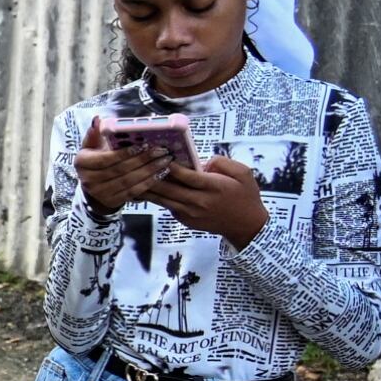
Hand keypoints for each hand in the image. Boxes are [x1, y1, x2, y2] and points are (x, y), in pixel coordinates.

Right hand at [72, 118, 172, 215]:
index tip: (144, 145)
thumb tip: (98, 119)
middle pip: (119, 169)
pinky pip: (133, 192)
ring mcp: (100, 193)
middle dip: (143, 160)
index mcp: (82, 163)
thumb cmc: (96, 160)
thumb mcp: (91, 146)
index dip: (125, 153)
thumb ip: (95, 133)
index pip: (105, 159)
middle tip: (161, 151)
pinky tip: (160, 174)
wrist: (93, 186)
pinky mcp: (112, 201)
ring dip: (149, 171)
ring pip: (129, 181)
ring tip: (165, 161)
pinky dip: (148, 182)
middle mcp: (89, 180)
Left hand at [146, 154, 270, 244]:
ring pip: (163, 199)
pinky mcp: (185, 220)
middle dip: (153, 176)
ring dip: (148, 188)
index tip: (160, 156)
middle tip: (139, 163)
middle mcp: (199, 202)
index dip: (172, 167)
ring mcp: (190, 213)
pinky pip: (168, 206)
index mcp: (214, 188)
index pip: (188, 177)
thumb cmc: (245, 195)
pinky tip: (146, 188)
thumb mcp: (243, 173)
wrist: (246, 225)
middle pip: (170, 189)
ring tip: (134, 176)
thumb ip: (223, 163)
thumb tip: (202, 161)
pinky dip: (157, 197)